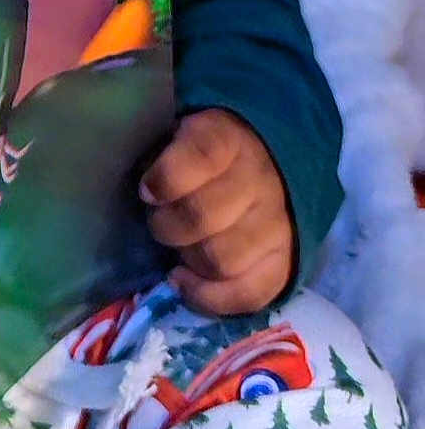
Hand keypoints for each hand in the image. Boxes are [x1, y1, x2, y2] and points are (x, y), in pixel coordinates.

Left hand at [140, 109, 293, 314]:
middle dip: (166, 226)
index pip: (203, 155)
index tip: (146, 191)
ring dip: (187, 259)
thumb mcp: (180, 132)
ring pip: (221, 261)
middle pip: (203, 217)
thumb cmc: (202, 153)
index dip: (167, 177)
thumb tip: (144, 190)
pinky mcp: (284, 262)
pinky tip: (184, 281)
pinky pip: (248, 294)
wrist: (267, 164)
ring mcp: (277, 225)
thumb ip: (161, 152)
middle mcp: (260, 181)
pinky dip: (209, 297)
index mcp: (230, 139)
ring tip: (178, 248)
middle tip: (159, 221)